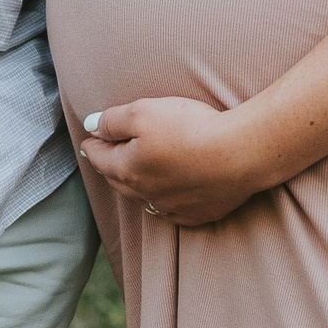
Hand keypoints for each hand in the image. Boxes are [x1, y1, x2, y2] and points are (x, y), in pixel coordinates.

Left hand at [77, 95, 265, 229]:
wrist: (238, 155)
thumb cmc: (190, 129)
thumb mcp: (143, 112)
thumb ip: (112, 120)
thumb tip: (90, 125)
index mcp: (128, 169)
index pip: (100, 157)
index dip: (93, 144)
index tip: (88, 139)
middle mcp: (145, 193)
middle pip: (118, 180)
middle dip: (108, 166)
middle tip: (102, 157)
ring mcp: (171, 208)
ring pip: (143, 197)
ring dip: (134, 184)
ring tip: (130, 174)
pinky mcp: (196, 214)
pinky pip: (171, 210)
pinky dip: (163, 200)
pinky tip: (165, 194)